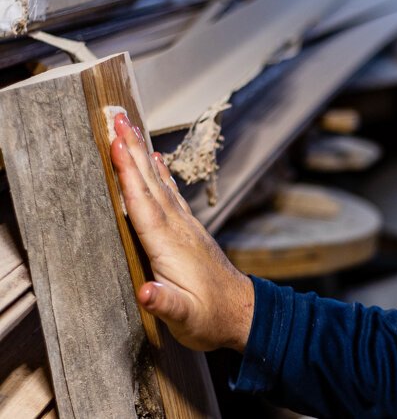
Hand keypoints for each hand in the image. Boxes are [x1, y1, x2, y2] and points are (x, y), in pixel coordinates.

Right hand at [110, 112, 253, 351]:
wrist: (243, 313)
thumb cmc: (211, 318)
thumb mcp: (186, 319)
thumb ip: (166, 304)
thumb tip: (145, 293)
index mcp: (170, 247)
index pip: (143, 204)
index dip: (127, 174)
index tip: (114, 143)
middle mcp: (178, 230)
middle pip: (150, 183)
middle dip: (131, 150)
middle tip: (117, 117)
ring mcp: (186, 227)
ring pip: (160, 184)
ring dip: (142, 155)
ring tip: (130, 128)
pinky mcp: (189, 230)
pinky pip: (170, 194)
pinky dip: (160, 174)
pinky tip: (155, 160)